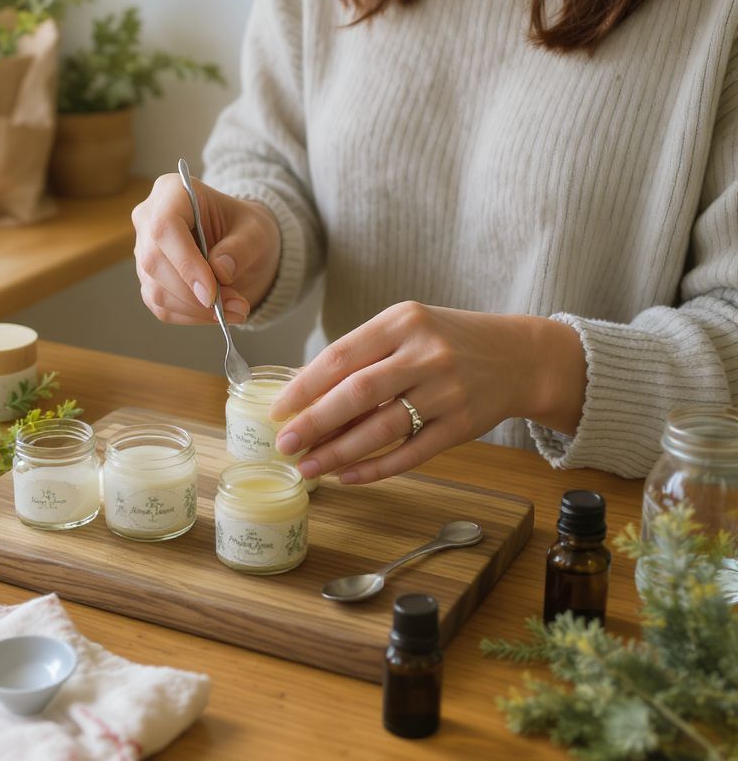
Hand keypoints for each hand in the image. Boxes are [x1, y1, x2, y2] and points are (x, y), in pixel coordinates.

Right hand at [132, 172, 281, 323]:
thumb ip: (241, 247)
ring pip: (156, 290)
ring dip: (196, 310)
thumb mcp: (256, 230)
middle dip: (195, 295)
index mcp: (172, 192)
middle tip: (236, 306)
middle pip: (154, 262)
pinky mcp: (148, 278)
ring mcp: (144, 250)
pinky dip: (191, 317)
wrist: (240, 240)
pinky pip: (161, 306)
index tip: (212, 292)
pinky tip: (216, 314)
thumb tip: (219, 272)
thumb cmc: (245, 227)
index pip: (164, 226)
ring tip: (234, 310)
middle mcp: (149, 218)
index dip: (185, 262)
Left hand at [269, 302, 586, 483]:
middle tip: (284, 443)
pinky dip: (376, 468)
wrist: (519, 356)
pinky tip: (347, 476)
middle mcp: (425, 354)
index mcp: (403, 322)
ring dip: (338, 452)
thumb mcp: (406, 328)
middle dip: (314, 422)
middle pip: (358, 393)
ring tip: (307, 466)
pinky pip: (412, 453)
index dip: (304, 386)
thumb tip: (303, 391)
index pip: (341, 356)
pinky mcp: (463, 425)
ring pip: (382, 428)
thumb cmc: (448, 340)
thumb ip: (361, 354)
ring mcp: (447, 391)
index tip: (277, 409)